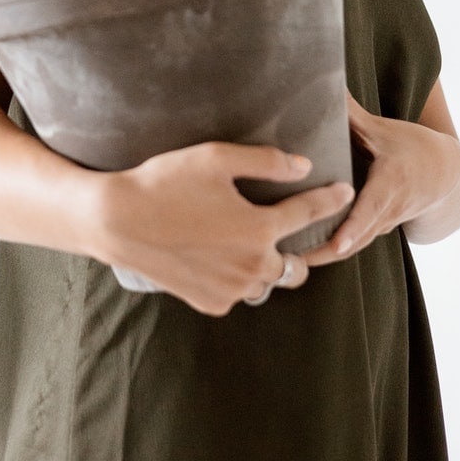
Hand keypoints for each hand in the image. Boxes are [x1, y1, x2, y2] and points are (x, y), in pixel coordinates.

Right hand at [91, 140, 354, 315]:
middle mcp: (252, 267)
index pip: (308, 214)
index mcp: (260, 230)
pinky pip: (237, 293)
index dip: (329, 199)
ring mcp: (231, 290)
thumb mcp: (216, 158)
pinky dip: (236, 278)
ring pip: (266, 281)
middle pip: (295, 264)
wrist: (115, 221)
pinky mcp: (209, 302)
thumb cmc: (164, 182)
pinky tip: (219, 257)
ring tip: (250, 244)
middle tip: (287, 230)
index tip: (344, 191)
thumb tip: (303, 166)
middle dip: (298, 248)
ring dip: (265, 266)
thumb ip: (266, 162)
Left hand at [302, 94, 459, 266]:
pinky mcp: (379, 230)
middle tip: (294, 259)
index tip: (337, 243)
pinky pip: (355, 243)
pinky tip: (301, 254)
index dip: (354, 227)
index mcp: (392, 181)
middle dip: (327, 251)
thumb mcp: (383, 129)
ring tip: (289, 261)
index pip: (372, 207)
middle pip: (358, 236)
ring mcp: (386, 223)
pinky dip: (331, 251)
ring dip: (325, 256)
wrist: (447, 174)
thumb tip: (326, 86)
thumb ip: (352, 114)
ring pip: (355, 245)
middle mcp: (390, 207)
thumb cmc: (413, 147)